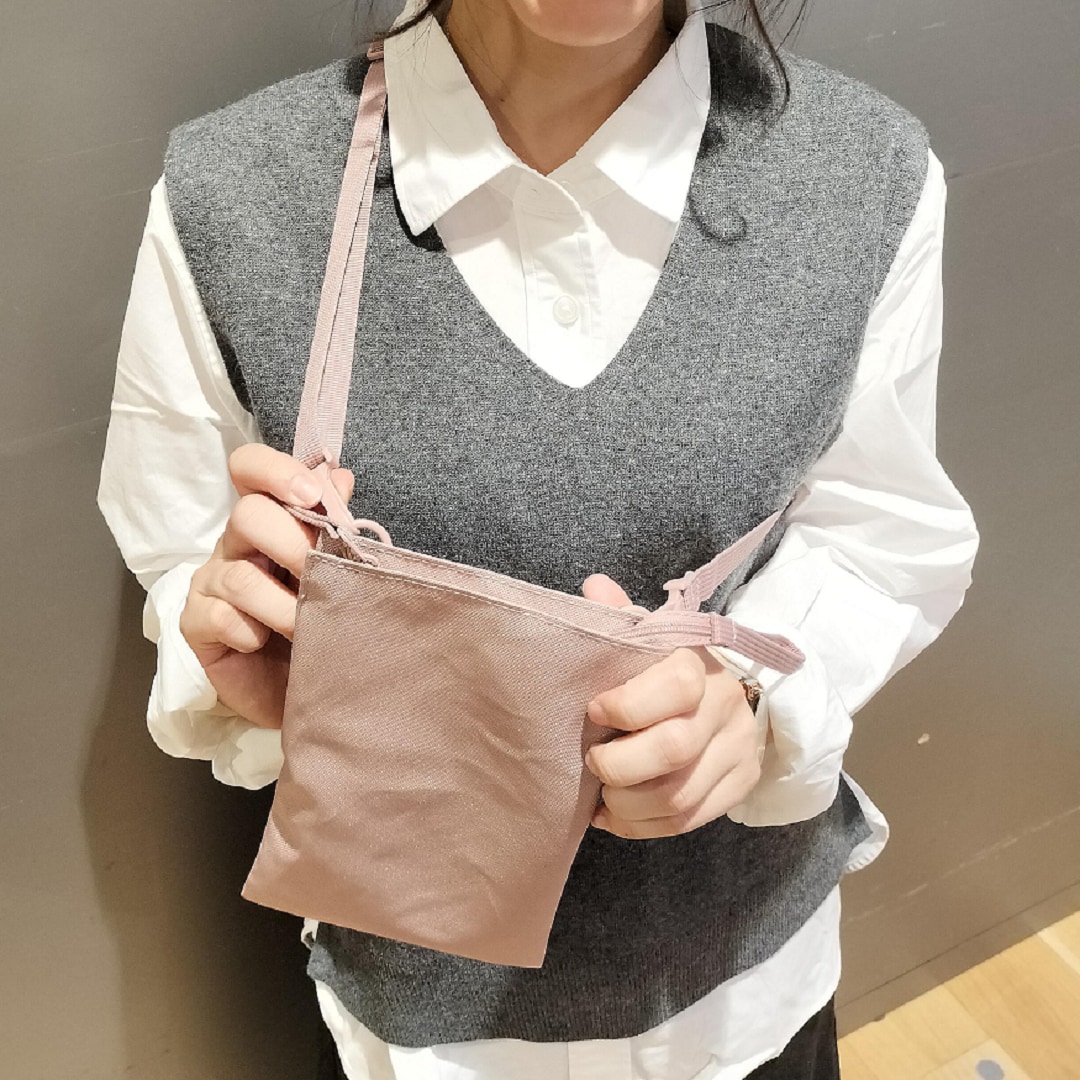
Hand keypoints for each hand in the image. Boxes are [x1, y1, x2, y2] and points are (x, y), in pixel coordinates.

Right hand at [179, 444, 354, 728]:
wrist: (304, 686)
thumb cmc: (317, 620)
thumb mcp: (333, 571)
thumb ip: (333, 525)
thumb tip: (340, 476)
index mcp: (267, 520)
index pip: (250, 469)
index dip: (274, 470)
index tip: (309, 494)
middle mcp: (234, 544)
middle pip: (247, 515)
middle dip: (291, 542)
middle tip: (321, 574)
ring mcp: (211, 583)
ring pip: (240, 576)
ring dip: (281, 602)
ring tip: (305, 625)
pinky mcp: (196, 625)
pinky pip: (220, 617)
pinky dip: (250, 631)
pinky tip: (264, 642)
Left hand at [580, 573, 761, 838]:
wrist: (722, 696)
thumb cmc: (664, 669)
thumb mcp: (646, 640)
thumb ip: (620, 619)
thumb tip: (594, 587)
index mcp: (700, 664)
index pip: (676, 686)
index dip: (628, 706)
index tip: (595, 711)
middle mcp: (726, 707)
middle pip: (674, 750)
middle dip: (619, 765)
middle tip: (593, 762)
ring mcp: (739, 750)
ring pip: (679, 796)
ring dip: (627, 803)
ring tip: (602, 795)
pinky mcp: (740, 785)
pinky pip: (688, 821)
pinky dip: (641, 825)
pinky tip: (614, 815)